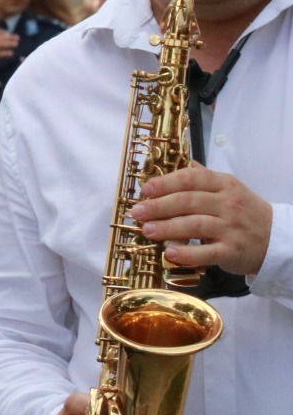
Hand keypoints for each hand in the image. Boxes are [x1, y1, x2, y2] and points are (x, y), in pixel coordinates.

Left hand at [132, 164, 272, 275]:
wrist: (276, 239)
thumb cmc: (243, 212)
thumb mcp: (227, 189)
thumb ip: (201, 177)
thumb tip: (175, 161)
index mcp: (224, 184)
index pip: (190, 179)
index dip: (165, 183)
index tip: (145, 190)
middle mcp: (228, 204)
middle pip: (188, 201)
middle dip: (159, 206)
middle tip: (137, 212)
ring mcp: (231, 228)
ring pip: (195, 225)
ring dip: (167, 227)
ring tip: (147, 230)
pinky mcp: (232, 251)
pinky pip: (207, 252)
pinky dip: (187, 253)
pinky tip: (170, 253)